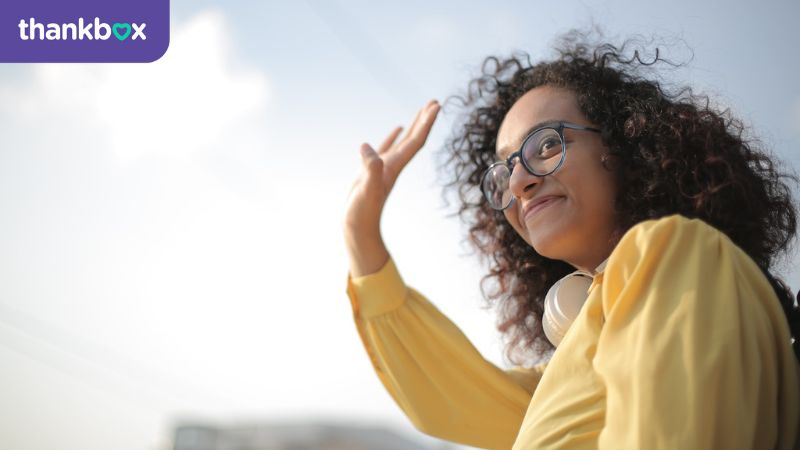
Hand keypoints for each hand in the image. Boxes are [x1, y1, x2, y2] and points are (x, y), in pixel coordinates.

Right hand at [343, 99, 440, 276]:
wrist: (357, 229)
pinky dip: (393, 136)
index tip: (436, 106)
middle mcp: (393, 165)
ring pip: (403, 141)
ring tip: (422, 110)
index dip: (426, 123)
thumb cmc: (362, 212)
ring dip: (413, 125)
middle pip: (414, 139)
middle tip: (435, 101)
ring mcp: (383, 167)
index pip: (415, 141)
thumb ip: (370, 169)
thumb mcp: (366, 190)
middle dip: (424, 120)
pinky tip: (397, 128)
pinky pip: (386, 148)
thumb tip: (366, 147)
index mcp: (394, 167)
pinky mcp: (372, 170)